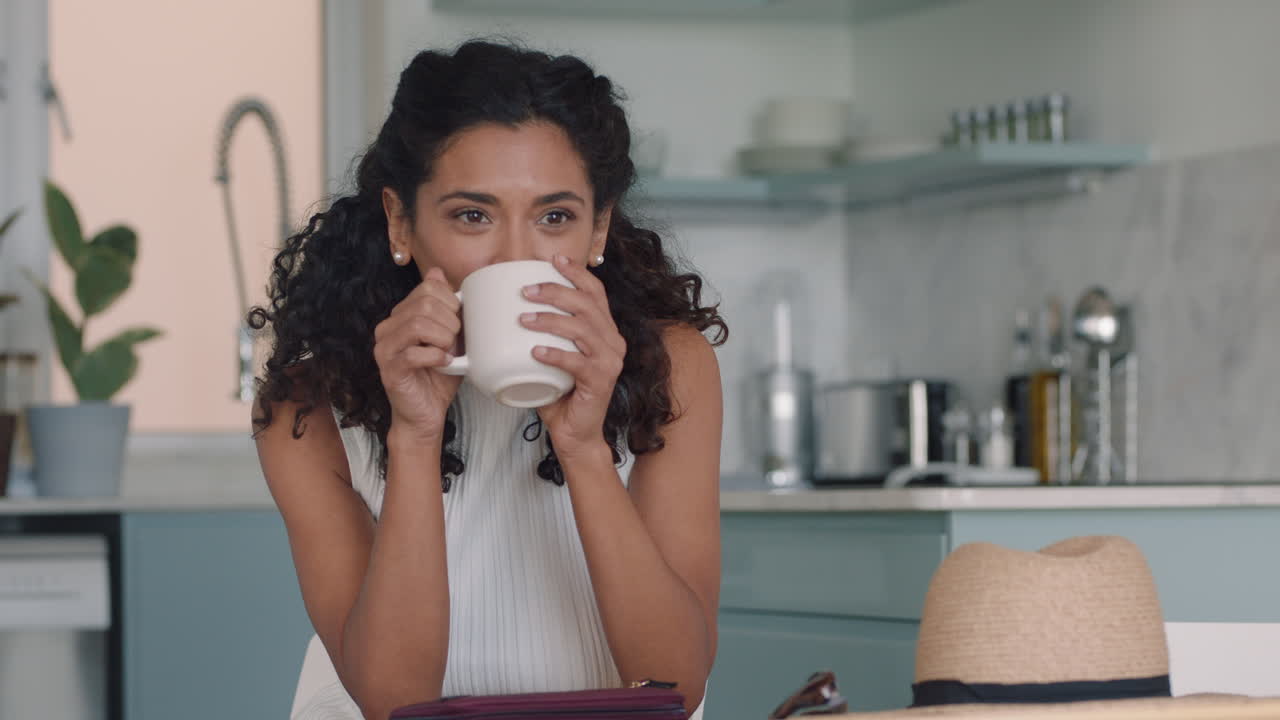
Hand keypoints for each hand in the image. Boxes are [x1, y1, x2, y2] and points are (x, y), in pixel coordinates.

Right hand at [373, 267, 463, 441]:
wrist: (426, 413)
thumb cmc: (439, 377)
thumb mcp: (450, 337)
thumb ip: (446, 308)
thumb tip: (438, 272)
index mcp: (401, 315)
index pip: (427, 287)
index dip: (451, 301)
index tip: (460, 322)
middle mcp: (387, 327)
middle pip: (424, 304)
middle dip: (450, 321)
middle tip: (456, 341)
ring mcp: (385, 348)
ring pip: (417, 324)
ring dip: (443, 338)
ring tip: (450, 352)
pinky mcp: (389, 369)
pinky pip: (413, 353)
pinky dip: (435, 357)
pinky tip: (444, 363)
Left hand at [521, 254, 625, 458]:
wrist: (575, 433)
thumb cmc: (559, 394)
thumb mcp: (551, 355)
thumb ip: (539, 332)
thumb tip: (504, 306)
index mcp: (604, 330)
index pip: (596, 292)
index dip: (576, 273)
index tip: (553, 259)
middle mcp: (613, 341)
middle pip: (587, 304)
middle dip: (555, 291)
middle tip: (525, 291)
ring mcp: (609, 362)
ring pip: (582, 329)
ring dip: (550, 320)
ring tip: (523, 319)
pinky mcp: (601, 382)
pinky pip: (578, 362)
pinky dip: (555, 354)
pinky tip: (535, 351)